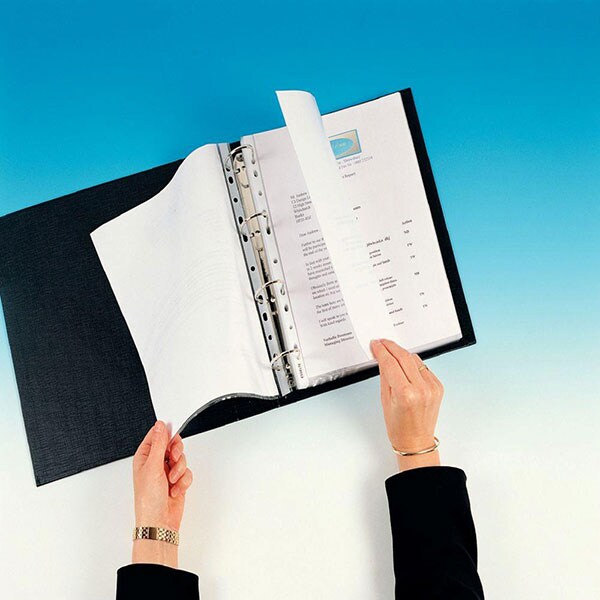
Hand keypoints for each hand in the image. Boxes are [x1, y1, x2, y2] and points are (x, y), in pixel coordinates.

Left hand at [131, 421, 192, 566]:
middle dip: (176, 453)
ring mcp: (167, 472)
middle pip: (172, 445)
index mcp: (144, 457)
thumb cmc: (148, 500)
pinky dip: (184, 481)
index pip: (157, 436)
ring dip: (179, 470)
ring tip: (172, 480)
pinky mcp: (177, 481)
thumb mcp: (153, 467)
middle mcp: (156, 463)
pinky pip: (187, 472)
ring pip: (182, 458)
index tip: (172, 436)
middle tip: (174, 458)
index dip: (166, 434)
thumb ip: (159, 444)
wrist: (159, 523)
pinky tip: (176, 489)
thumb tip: (160, 425)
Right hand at [370, 339, 443, 471]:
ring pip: (415, 359)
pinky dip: (413, 363)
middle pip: (404, 357)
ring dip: (402, 353)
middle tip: (382, 342)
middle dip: (391, 347)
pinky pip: (423, 367)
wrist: (416, 441)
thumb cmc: (399, 426)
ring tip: (391, 352)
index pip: (390, 363)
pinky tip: (405, 364)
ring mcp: (432, 387)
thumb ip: (385, 376)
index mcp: (405, 394)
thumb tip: (382, 358)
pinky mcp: (438, 386)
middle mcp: (421, 389)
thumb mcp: (385, 399)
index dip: (381, 351)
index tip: (376, 345)